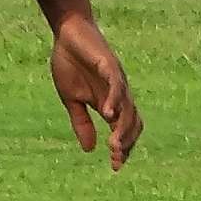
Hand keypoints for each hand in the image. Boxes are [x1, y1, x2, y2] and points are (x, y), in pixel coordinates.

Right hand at [50, 16, 141, 170]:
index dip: (122, 148)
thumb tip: (89, 150)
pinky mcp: (109, 65)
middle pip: (132, 122)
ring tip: (114, 146)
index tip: (116, 167)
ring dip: (123, 128)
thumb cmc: (71, 63)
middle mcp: (118, 93)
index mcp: (109, 102)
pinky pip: (117, 85)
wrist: (68, 33)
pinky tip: (108, 114)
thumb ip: (81, 122)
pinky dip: (114, 100)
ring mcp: (116, 79)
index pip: (123, 129)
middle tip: (117, 159)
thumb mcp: (72, 99)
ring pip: (128, 108)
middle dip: (126, 143)